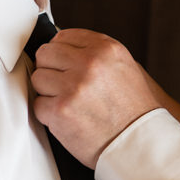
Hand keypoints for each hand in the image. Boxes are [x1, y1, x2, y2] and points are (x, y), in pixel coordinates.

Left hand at [30, 29, 179, 165]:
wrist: (140, 142)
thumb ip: (95, 53)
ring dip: (49, 92)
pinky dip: (49, 114)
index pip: (63, 36)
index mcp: (106, 49)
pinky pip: (39, 105)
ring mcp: (73, 87)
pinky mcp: (61, 111)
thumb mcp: (125, 67)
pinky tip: (69, 118)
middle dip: (51, 70)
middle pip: (46, 54)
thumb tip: (63, 48)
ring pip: (38, 79)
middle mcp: (89, 64)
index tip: (63, 63)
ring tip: (70, 103)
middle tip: (64, 85)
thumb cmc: (135, 110)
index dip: (61, 52)